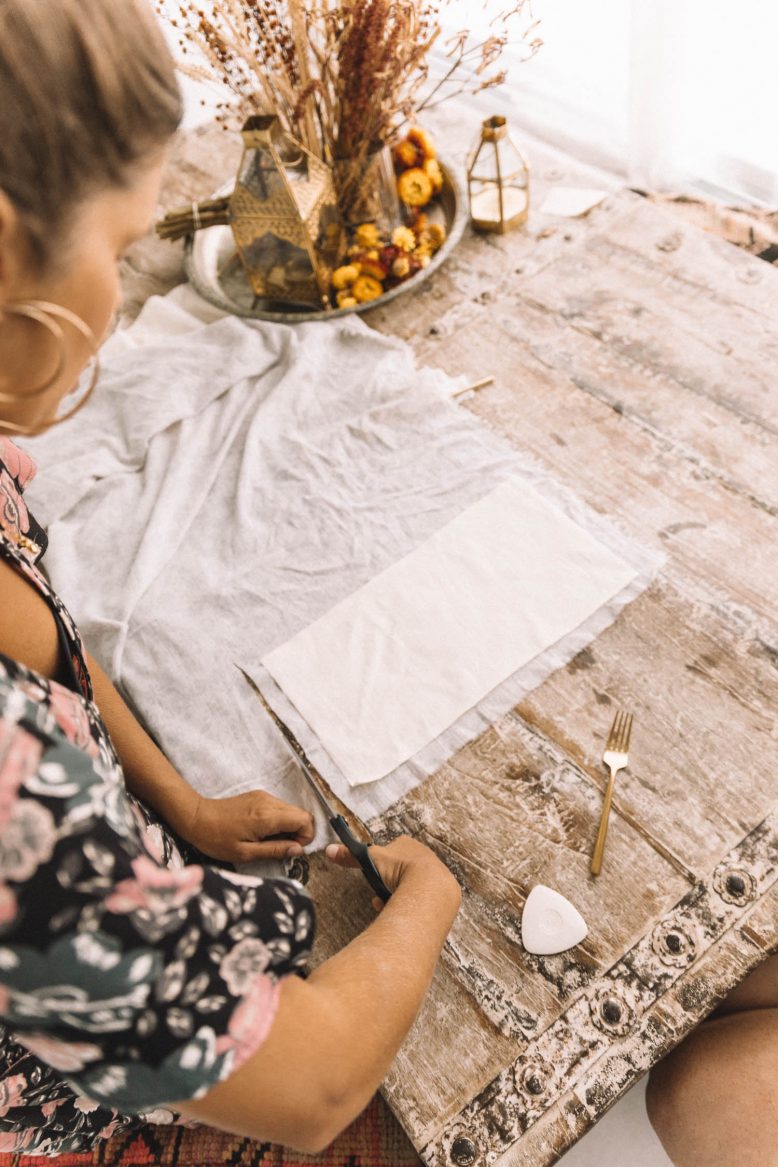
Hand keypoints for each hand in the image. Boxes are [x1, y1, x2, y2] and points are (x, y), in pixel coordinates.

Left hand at [183, 791, 315, 863]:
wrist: (197, 817)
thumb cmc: (217, 839)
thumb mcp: (245, 853)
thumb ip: (274, 850)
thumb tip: (298, 850)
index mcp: (267, 817)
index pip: (304, 819)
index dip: (305, 836)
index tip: (292, 849)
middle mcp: (269, 802)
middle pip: (301, 813)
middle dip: (300, 832)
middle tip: (282, 847)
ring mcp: (264, 797)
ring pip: (291, 810)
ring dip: (289, 827)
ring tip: (270, 841)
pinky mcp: (259, 796)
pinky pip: (279, 807)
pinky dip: (279, 820)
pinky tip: (263, 832)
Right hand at [325, 835, 460, 910]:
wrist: (430, 888)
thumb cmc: (400, 869)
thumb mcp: (371, 860)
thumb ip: (350, 856)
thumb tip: (329, 850)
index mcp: (408, 844)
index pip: (391, 852)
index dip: (380, 865)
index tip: (374, 875)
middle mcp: (424, 856)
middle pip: (400, 871)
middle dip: (387, 883)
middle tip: (379, 893)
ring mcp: (434, 875)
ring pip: (409, 886)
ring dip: (396, 896)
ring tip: (387, 904)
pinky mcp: (441, 894)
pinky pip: (420, 900)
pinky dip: (408, 905)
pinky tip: (400, 912)